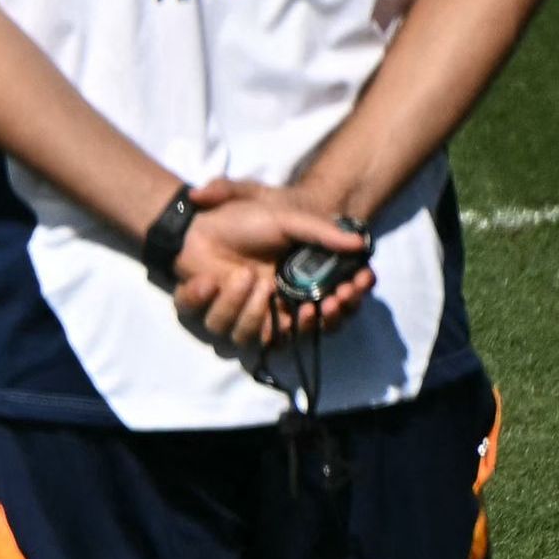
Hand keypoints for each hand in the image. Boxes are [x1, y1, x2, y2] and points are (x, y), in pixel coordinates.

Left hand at [168, 177, 370, 348]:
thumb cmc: (247, 221)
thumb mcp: (287, 221)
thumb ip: (321, 233)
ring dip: (254, 311)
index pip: (334, 310)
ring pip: (258, 337)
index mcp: (299, 288)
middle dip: (316, 320)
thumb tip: (360, 243)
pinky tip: (210, 280)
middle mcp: (276, 308)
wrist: (198, 220)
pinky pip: (215, 326)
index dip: (346, 306)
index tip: (348, 291)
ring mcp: (243, 314)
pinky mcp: (210, 313)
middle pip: (306, 333)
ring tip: (247, 275)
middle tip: (317, 302)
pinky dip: (213, 302)